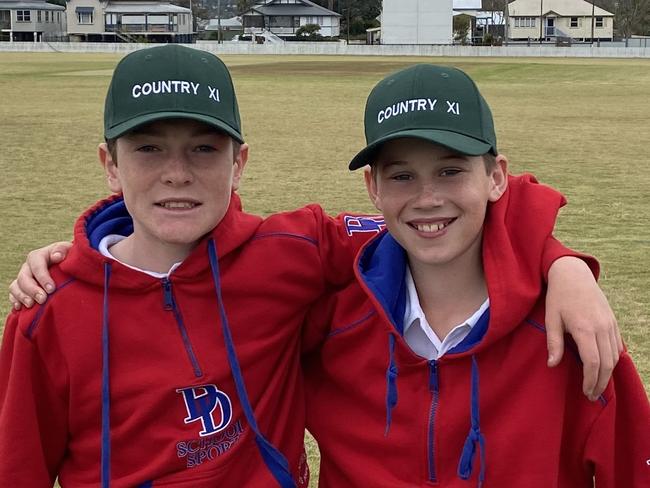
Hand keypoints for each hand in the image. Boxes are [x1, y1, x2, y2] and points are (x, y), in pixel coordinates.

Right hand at [8, 242, 71, 309]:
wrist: (68, 266)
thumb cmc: (70, 258)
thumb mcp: (69, 250)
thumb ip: (63, 250)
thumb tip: (56, 256)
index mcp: (39, 256)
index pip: (36, 265)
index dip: (42, 277)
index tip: (51, 289)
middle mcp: (28, 266)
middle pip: (24, 277)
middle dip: (32, 290)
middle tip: (42, 300)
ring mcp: (24, 277)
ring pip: (16, 286)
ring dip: (22, 296)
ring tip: (31, 305)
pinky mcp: (22, 288)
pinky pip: (13, 294)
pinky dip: (15, 300)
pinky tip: (20, 308)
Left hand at [545, 256, 622, 400]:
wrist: (574, 275)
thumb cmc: (558, 297)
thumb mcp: (551, 319)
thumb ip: (553, 343)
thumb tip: (552, 365)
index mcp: (585, 328)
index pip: (592, 362)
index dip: (590, 380)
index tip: (584, 392)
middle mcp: (602, 328)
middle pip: (606, 363)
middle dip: (600, 383)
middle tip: (591, 396)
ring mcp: (610, 325)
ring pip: (615, 356)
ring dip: (608, 374)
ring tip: (597, 386)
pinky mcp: (613, 322)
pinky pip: (617, 346)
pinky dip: (613, 361)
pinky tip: (604, 369)